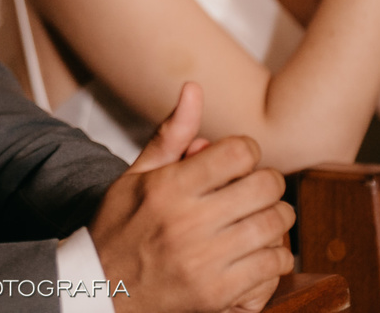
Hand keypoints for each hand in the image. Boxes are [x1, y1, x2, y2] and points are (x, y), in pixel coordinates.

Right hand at [89, 84, 294, 311]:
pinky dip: (275, 255)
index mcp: (168, 187)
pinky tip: (259, 250)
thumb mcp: (136, 175)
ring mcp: (204, 261)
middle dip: (268, 182)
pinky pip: (273, 265)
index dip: (246, 150)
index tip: (239, 159)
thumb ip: (171, 134)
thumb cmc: (120, 225)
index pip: (238, 153)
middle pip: (265, 186)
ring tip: (262, 217)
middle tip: (258, 187)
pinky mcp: (217, 294)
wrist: (103, 288)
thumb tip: (193, 88)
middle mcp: (187, 222)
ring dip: (276, 217)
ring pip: (274, 225)